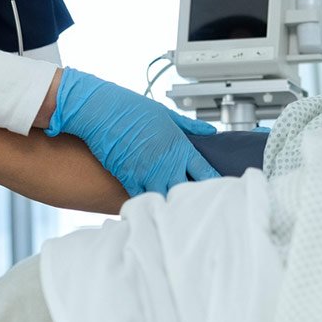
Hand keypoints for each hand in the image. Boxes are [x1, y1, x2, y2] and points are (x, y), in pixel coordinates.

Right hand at [45, 67, 219, 195]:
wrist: (103, 111)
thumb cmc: (132, 109)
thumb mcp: (167, 114)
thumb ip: (190, 126)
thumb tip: (209, 131)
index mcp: (180, 148)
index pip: (206, 172)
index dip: (214, 183)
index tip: (218, 189)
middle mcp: (166, 164)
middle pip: (188, 193)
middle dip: (194, 200)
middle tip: (197, 205)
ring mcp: (147, 174)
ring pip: (166, 200)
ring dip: (171, 205)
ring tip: (176, 211)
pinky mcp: (128, 179)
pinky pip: (141, 200)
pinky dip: (147, 205)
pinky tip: (151, 209)